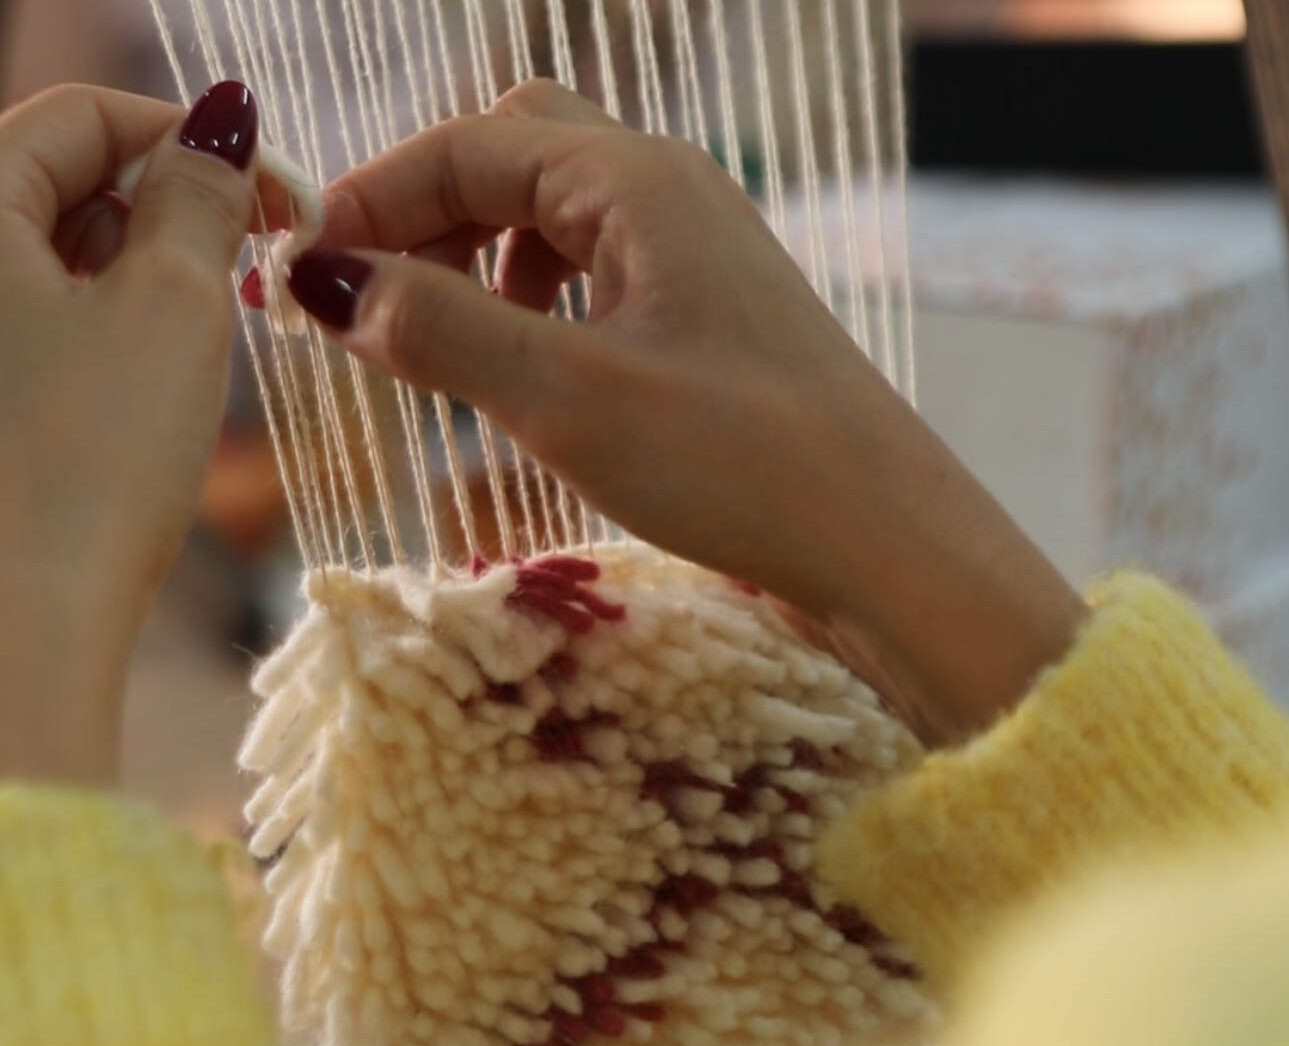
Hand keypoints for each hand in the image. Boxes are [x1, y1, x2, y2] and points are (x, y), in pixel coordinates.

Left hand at [0, 82, 259, 783]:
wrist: (26, 615)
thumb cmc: (92, 460)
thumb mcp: (171, 306)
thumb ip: (199, 196)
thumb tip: (225, 122)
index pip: (84, 116)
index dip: (190, 137)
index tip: (279, 189)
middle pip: (66, 178)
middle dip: (171, 207)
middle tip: (258, 264)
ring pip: (62, 252)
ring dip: (148, 269)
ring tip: (209, 331)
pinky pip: (49, 316)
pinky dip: (116, 323)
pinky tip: (158, 374)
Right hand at [286, 80, 1084, 744]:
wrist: (885, 540)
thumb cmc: (739, 462)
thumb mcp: (568, 397)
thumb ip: (441, 330)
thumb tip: (327, 285)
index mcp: (634, 179)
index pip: (470, 144)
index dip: (374, 198)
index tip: (300, 270)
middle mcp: (672, 194)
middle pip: (516, 157)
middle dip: (429, 218)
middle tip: (371, 303)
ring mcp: (702, 256)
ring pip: (560, 220)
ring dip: (483, 264)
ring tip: (443, 344)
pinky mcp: (716, 321)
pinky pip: (603, 278)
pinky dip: (540, 307)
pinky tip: (533, 374)